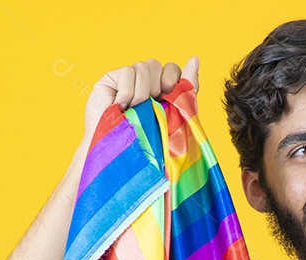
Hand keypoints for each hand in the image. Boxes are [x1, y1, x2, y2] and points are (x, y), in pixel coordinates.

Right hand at [81, 57, 199, 146]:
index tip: (168, 96)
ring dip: (143, 93)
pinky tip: (121, 107)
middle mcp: (143, 82)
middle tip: (149, 107)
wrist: (124, 155)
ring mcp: (126, 80)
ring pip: (142, 67)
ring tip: (134, 111)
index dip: (172, 79)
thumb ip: (188, 87)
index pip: (171, 68)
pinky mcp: (110, 80)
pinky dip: (128, 92)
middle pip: (155, 64)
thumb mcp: (177, 114)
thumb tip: (195, 58)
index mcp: (161, 89)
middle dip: (156, 87)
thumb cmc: (151, 141)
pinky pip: (128, 72)